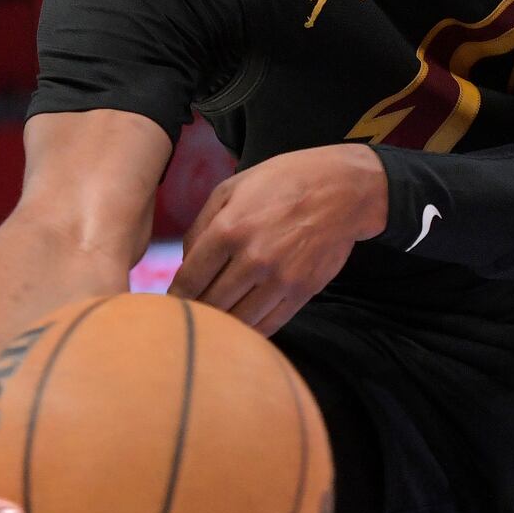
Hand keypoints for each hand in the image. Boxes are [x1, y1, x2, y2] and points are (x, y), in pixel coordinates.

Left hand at [171, 144, 387, 334]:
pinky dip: (251, 330)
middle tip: (190, 314)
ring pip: (238, 321)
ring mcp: (280, 278)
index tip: (170, 304)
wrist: (343, 190)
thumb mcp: (233, 188)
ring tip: (215, 321)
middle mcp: (253, 257)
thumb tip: (186, 264)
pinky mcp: (302, 291)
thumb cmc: (283, 182)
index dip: (174, 297)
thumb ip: (201, 226)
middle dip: (196, 311)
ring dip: (223, 324)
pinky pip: (269, 325)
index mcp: (229, 229)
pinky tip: (243, 323)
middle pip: (211, 304)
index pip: (189, 280)